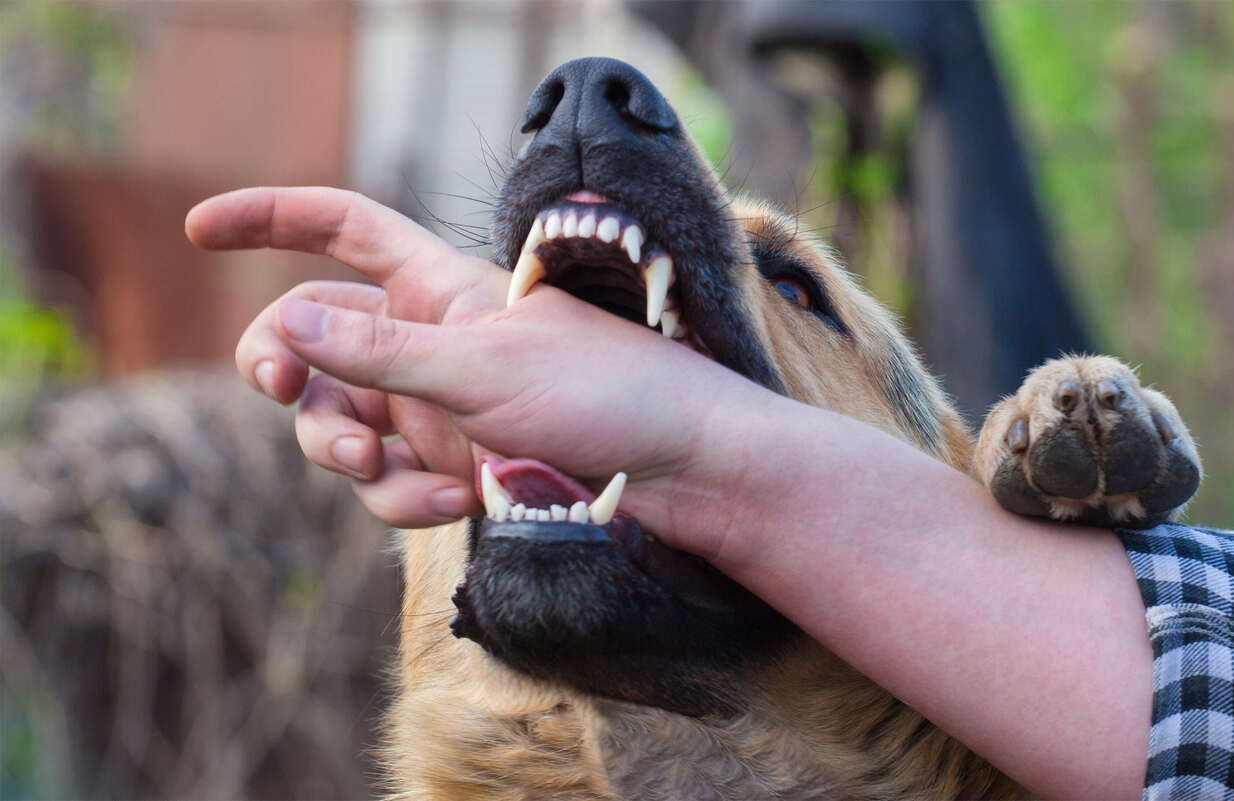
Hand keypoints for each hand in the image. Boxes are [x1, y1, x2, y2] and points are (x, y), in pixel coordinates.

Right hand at [185, 187, 774, 551]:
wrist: (678, 475)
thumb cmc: (605, 394)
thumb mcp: (483, 370)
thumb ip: (380, 352)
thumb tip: (286, 324)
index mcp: (439, 287)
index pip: (342, 230)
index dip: (271, 219)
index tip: (201, 230)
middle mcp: (429, 342)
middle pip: (315, 339)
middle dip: (286, 367)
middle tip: (283, 388)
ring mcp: (436, 409)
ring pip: (340, 423)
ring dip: (341, 447)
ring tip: (374, 464)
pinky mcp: (450, 468)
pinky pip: (387, 484)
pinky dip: (404, 498)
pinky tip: (456, 501)